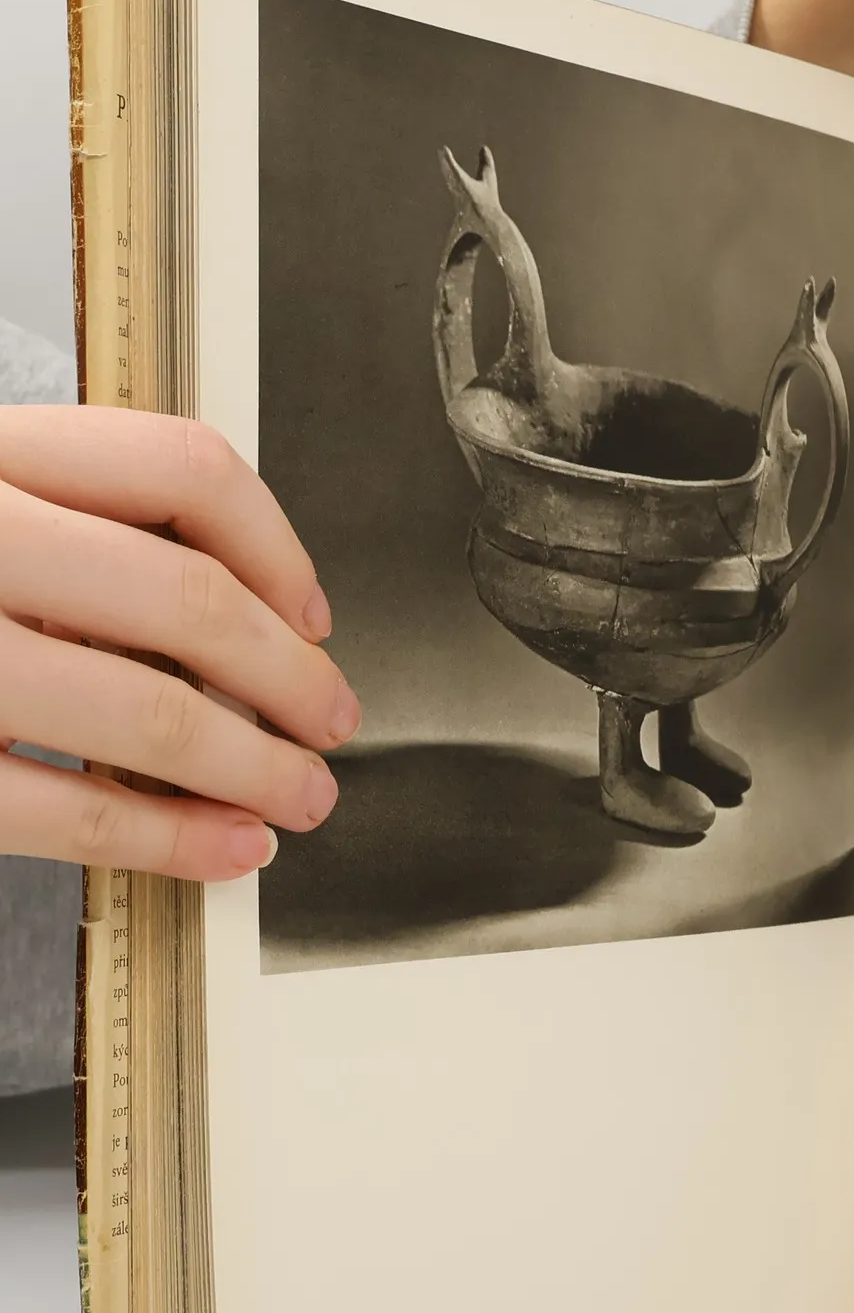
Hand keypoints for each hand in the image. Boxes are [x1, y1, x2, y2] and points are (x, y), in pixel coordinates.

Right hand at [0, 406, 358, 879]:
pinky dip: (167, 835)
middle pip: (188, 596)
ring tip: (302, 796)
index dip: (278, 546)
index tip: (312, 613)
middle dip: (289, 676)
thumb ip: (68, 525)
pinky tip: (224, 848)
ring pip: (145, 706)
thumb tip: (246, 617)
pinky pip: (62, 803)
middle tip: (333, 720)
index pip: (179, 465)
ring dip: (254, 765)